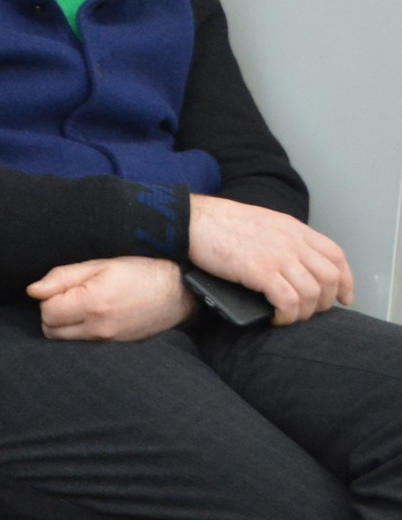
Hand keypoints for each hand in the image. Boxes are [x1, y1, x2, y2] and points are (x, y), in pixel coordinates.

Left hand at [27, 256, 192, 340]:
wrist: (178, 294)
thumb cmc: (138, 273)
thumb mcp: (99, 265)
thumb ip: (62, 277)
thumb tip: (33, 291)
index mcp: (93, 304)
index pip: (47, 312)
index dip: (47, 298)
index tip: (62, 288)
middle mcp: (99, 328)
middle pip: (51, 331)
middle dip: (51, 313)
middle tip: (68, 297)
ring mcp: (108, 342)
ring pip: (64, 341)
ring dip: (63, 325)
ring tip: (79, 307)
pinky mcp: (115, 349)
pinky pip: (83, 346)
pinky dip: (78, 334)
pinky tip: (89, 319)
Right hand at [189, 194, 352, 324]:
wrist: (192, 220)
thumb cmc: (220, 223)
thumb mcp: (262, 223)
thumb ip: (283, 240)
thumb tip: (293, 266)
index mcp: (294, 229)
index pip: (336, 256)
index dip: (346, 280)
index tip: (344, 298)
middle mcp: (292, 242)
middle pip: (330, 278)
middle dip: (326, 302)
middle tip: (309, 312)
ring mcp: (278, 256)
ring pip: (312, 294)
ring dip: (305, 313)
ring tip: (289, 317)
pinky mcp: (260, 271)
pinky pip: (288, 301)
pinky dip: (287, 315)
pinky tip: (276, 318)